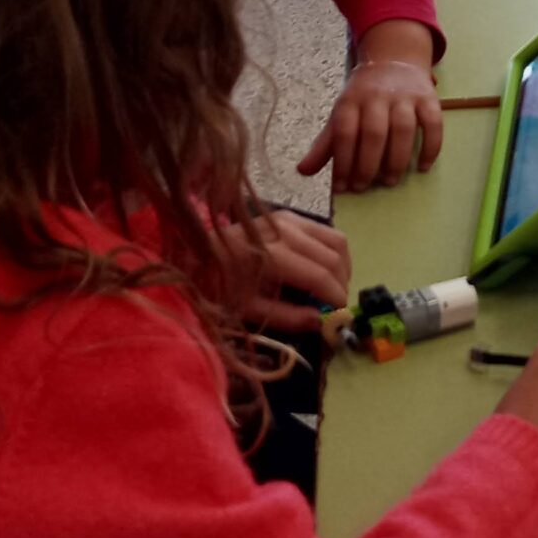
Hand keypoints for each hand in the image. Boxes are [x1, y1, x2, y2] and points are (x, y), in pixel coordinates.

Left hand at [223, 212, 351, 332]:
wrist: (194, 252)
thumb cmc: (217, 285)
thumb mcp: (248, 310)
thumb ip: (288, 317)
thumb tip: (321, 322)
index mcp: (270, 256)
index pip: (319, 275)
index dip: (336, 297)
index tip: (340, 316)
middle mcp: (284, 231)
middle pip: (333, 257)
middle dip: (342, 284)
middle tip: (336, 306)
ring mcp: (288, 219)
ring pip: (337, 240)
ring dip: (343, 267)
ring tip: (334, 288)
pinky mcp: (289, 215)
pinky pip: (326, 231)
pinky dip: (334, 252)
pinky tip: (326, 269)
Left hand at [300, 55, 443, 193]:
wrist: (393, 60)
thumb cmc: (363, 96)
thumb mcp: (341, 113)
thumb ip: (325, 144)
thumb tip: (302, 171)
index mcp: (351, 101)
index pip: (344, 133)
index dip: (342, 162)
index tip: (342, 188)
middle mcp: (377, 96)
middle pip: (373, 133)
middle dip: (367, 164)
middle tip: (364, 187)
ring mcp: (405, 97)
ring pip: (403, 129)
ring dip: (397, 159)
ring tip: (390, 181)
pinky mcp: (428, 98)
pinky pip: (433, 123)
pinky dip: (431, 147)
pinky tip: (423, 168)